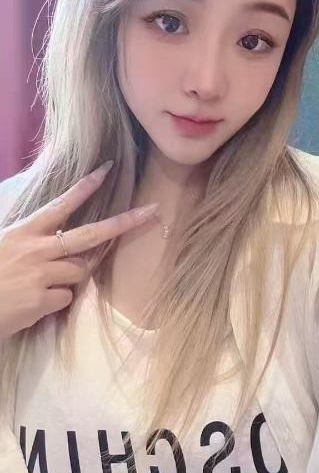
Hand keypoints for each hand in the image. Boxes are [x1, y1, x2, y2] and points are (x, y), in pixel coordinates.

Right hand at [0, 163, 158, 337]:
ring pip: (79, 272)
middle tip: (151, 211)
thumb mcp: (6, 246)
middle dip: (124, 223)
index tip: (107, 169)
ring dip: (66, 279)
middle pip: (90, 234)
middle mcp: (37, 249)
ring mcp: (41, 274)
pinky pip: (65, 298)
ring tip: (35, 285)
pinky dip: (53, 302)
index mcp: (25, 231)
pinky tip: (31, 303)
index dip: (85, 187)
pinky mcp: (43, 299)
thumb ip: (35, 241)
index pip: (61, 204)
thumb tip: (61, 242)